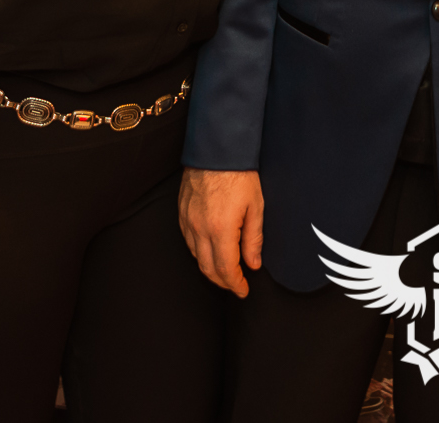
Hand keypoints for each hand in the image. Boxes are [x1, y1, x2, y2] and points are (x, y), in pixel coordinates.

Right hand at [180, 168, 262, 296]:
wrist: (216, 148)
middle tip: (236, 285)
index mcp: (221, 229)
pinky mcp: (181, 212)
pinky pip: (188, 241)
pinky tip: (210, 251)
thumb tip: (253, 264)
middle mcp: (200, 229)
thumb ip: (254, 239)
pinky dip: (199, 252)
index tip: (243, 290)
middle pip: (207, 268)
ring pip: (195, 256)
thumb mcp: (256, 206)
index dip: (235, 284)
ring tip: (225, 271)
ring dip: (210, 268)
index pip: (226, 269)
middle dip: (222, 282)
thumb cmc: (239, 174)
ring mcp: (187, 221)